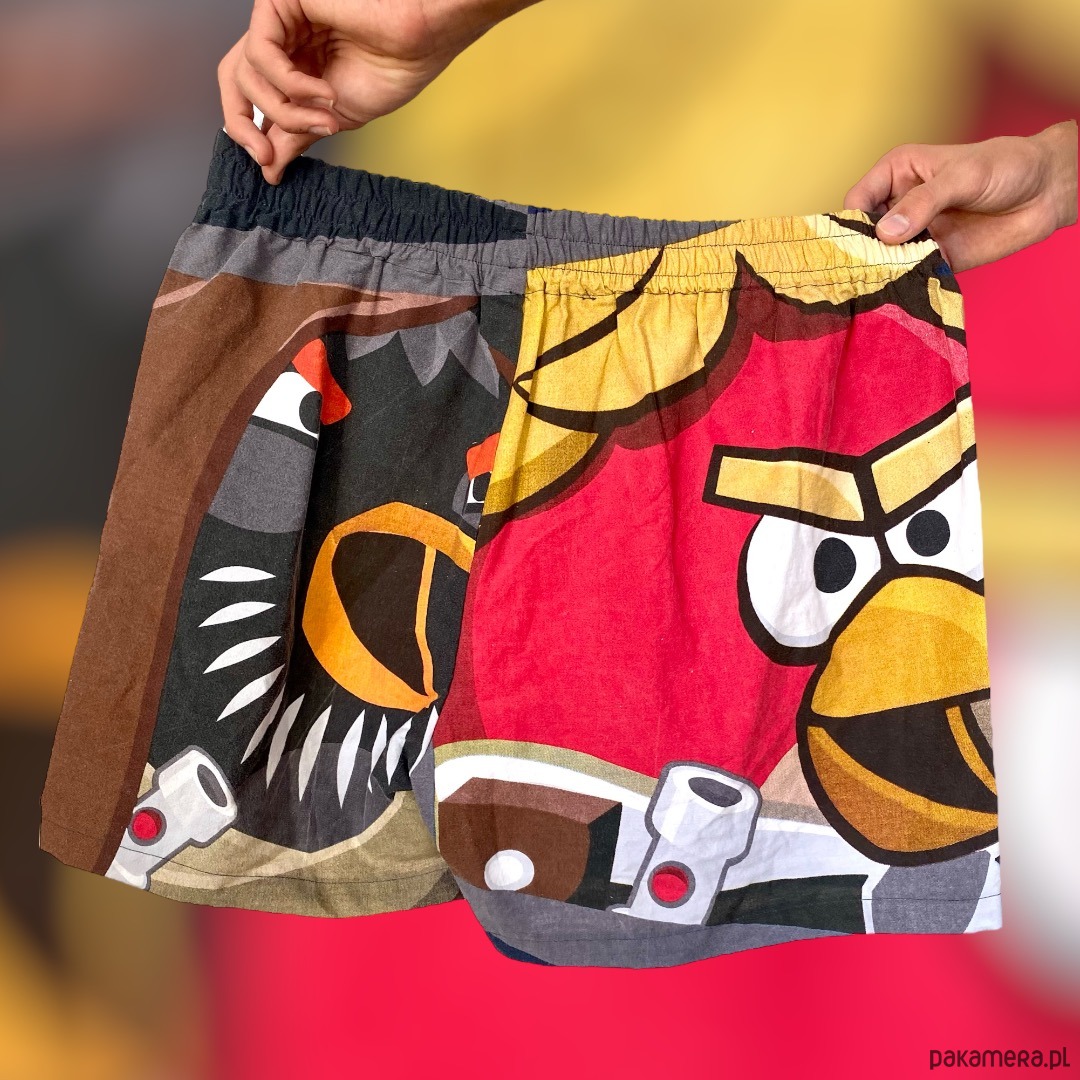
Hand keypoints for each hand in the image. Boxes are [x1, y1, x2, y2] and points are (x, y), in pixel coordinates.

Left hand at [219, 0, 539, 184]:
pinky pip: (261, 51)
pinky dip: (290, 83)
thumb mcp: (331, 120)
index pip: (248, 95)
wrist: (417, 46)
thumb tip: (269, 169)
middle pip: (233, 79)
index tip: (268, 163)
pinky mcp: (283, 3)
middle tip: (266, 153)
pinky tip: (323, 91)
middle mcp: (282, 40)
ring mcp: (280, 21)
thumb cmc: (390, 73)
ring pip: (248, 72)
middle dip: (243, 123)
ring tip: (324, 118)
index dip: (248, 130)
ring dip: (285, 109)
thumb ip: (294, 138)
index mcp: (292, 65)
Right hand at [844, 119, 1077, 271]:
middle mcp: (898, 205)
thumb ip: (924, 202)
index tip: (855, 244)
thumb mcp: (963, 175)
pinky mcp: (931, 258)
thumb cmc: (1006, 166)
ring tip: (879, 285)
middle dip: (860, 253)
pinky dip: (903, 285)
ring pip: (882, 258)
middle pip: (863, 235)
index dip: (849, 223)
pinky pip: (908, 275)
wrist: (1046, 191)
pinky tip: (901, 292)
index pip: (857, 201)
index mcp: (895, 174)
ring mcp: (913, 235)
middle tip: (862, 272)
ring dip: (880, 273)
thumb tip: (886, 233)